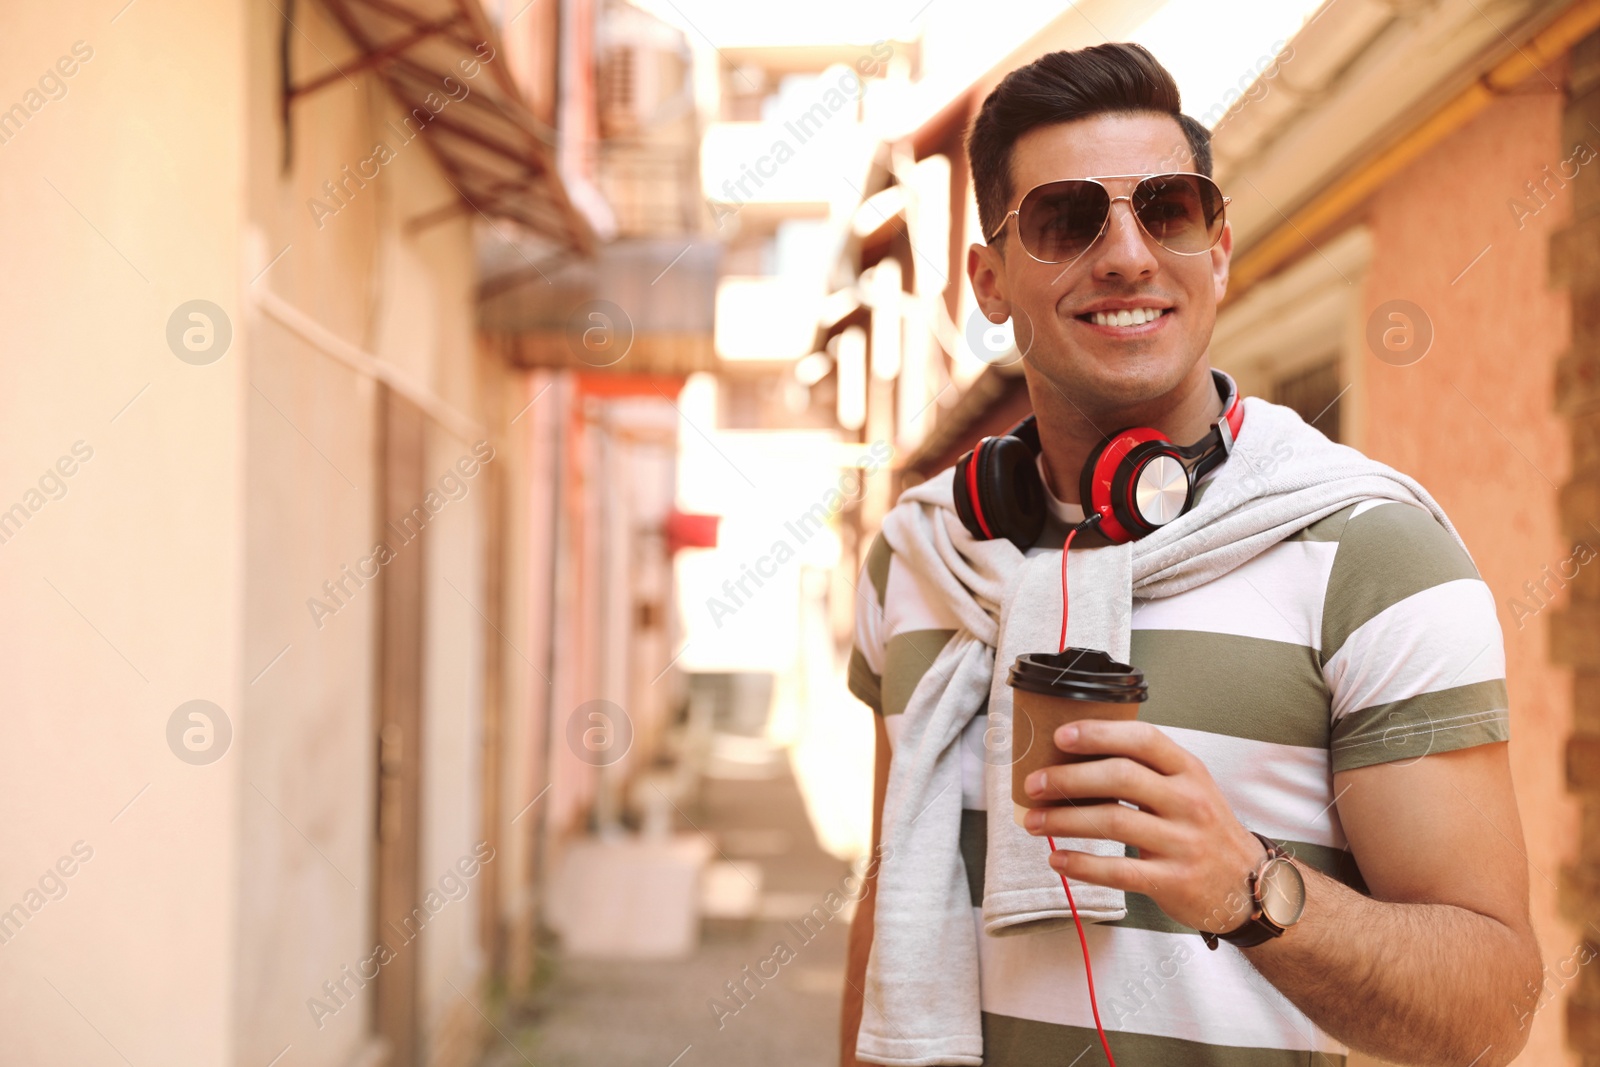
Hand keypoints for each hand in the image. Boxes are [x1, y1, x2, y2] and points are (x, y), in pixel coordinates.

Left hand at [1020, 718, 1267, 934]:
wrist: (1248, 887)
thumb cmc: (1205, 829)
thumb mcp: (1189, 788)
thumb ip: (1146, 771)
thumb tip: (1076, 757)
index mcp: (1189, 771)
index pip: (1143, 741)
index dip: (1099, 734)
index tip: (1060, 737)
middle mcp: (1189, 802)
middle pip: (1120, 777)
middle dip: (1068, 778)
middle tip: (1033, 784)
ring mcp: (1183, 843)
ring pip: (1112, 822)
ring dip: (1064, 820)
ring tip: (1033, 821)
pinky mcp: (1173, 881)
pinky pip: (1118, 871)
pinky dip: (1081, 865)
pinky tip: (1057, 859)